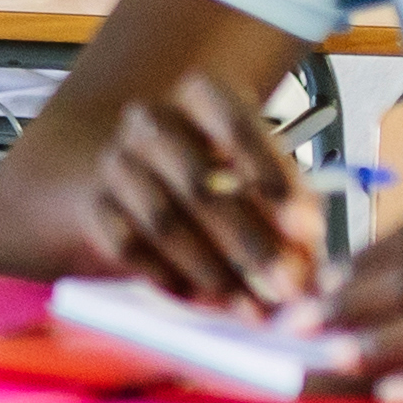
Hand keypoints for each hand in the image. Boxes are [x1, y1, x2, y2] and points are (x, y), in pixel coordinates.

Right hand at [72, 72, 329, 311]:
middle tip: (286, 286)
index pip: (235, 124)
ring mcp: (115, 163)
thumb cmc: (212, 168)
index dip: (272, 175)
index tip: (306, 228)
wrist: (131, 170)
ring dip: (213, 272)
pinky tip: (205, 301)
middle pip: (200, 185)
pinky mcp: (94, 206)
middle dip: (250, 243)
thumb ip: (288, 204)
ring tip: (250, 306)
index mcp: (198, 96)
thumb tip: (308, 251)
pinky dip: (171, 280)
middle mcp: (150, 122)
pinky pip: (129, 248)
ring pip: (164, 222)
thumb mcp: (255, 166)